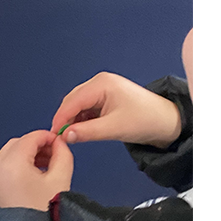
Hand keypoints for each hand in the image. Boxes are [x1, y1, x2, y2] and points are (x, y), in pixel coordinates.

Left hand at [0, 130, 73, 210]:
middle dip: (37, 145)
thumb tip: (59, 144)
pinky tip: (34, 176)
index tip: (61, 143)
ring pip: (10, 154)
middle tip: (55, 154)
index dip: (48, 137)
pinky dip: (19, 165)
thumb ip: (63, 155)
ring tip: (47, 166)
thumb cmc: (43, 213)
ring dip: (28, 154)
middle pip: (18, 143)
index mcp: (12, 162)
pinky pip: (5, 167)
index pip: (31, 137)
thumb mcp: (60, 180)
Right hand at [51, 72, 180, 147]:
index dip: (61, 118)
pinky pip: (87, 108)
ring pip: (78, 105)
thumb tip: (65, 135)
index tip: (54, 134)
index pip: (72, 101)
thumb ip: (87, 132)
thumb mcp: (114, 128)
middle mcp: (100, 83)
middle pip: (72, 101)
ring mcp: (102, 89)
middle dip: (66, 119)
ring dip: (74, 120)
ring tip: (72, 136)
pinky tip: (83, 130)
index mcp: (102, 84)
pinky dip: (82, 120)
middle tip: (60, 138)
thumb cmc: (146, 119)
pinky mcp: (105, 98)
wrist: (166, 121)